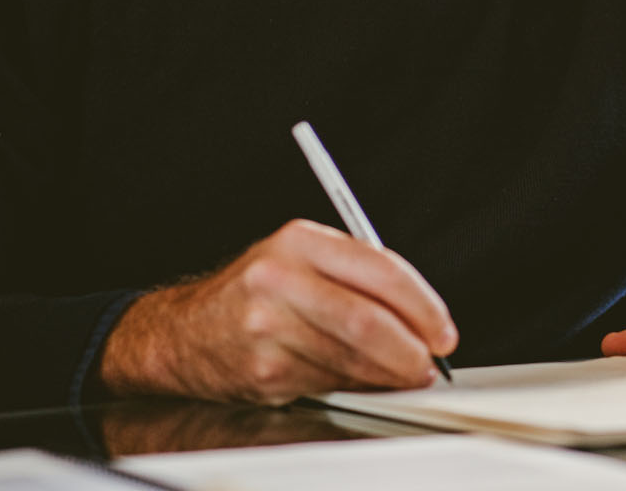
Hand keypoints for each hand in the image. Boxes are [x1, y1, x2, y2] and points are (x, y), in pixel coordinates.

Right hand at [100, 218, 456, 403]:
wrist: (184, 333)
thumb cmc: (254, 293)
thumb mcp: (301, 260)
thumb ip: (357, 276)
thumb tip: (420, 315)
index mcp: (299, 241)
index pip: (380, 269)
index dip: (422, 304)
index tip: (442, 328)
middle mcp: (280, 278)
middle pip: (368, 319)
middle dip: (411, 348)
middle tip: (430, 361)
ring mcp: (268, 326)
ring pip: (352, 357)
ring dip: (389, 373)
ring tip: (405, 373)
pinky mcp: (264, 369)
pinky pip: (329, 381)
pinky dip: (356, 385)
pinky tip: (362, 379)